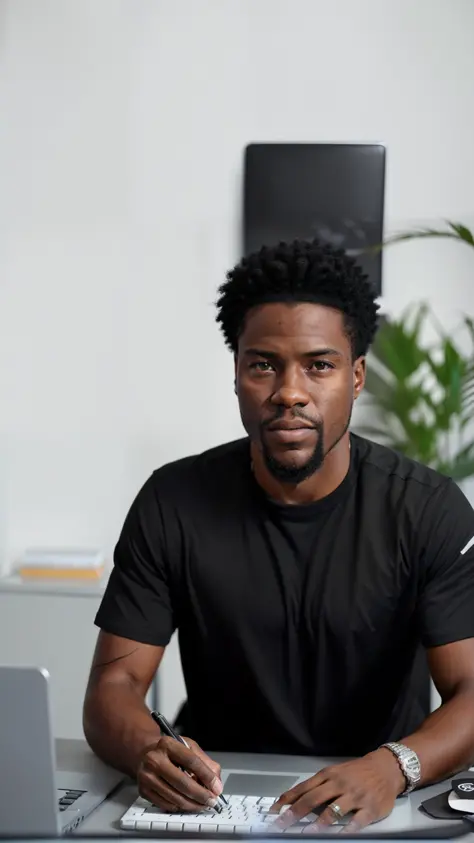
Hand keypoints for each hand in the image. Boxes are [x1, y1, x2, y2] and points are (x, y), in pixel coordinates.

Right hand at [137, 735, 222, 812]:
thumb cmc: (169, 751)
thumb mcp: (188, 747)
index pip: (191, 761)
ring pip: (175, 797)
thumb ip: (205, 762)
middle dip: (201, 795)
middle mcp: (154, 759)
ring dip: (192, 804)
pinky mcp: (143, 790)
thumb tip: (216, 784)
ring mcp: (146, 776)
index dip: (207, 776)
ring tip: (202, 804)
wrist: (144, 753)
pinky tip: (187, 804)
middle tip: (212, 800)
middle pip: (182, 782)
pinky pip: (166, 804)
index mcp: (167, 744)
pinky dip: (180, 807)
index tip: (217, 787)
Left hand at [270, 749, 405, 832]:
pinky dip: (348, 828)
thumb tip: (295, 801)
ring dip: (319, 822)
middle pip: (314, 798)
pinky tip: (340, 834)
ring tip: (308, 831)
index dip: (288, 799)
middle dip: (296, 812)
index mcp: (329, 775)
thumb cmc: (357, 772)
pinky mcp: (370, 808)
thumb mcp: (336, 773)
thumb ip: (319, 787)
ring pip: (334, 810)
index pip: (304, 787)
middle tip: (283, 823)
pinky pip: (357, 821)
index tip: (274, 811)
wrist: (386, 768)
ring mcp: (355, 796)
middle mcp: (340, 784)